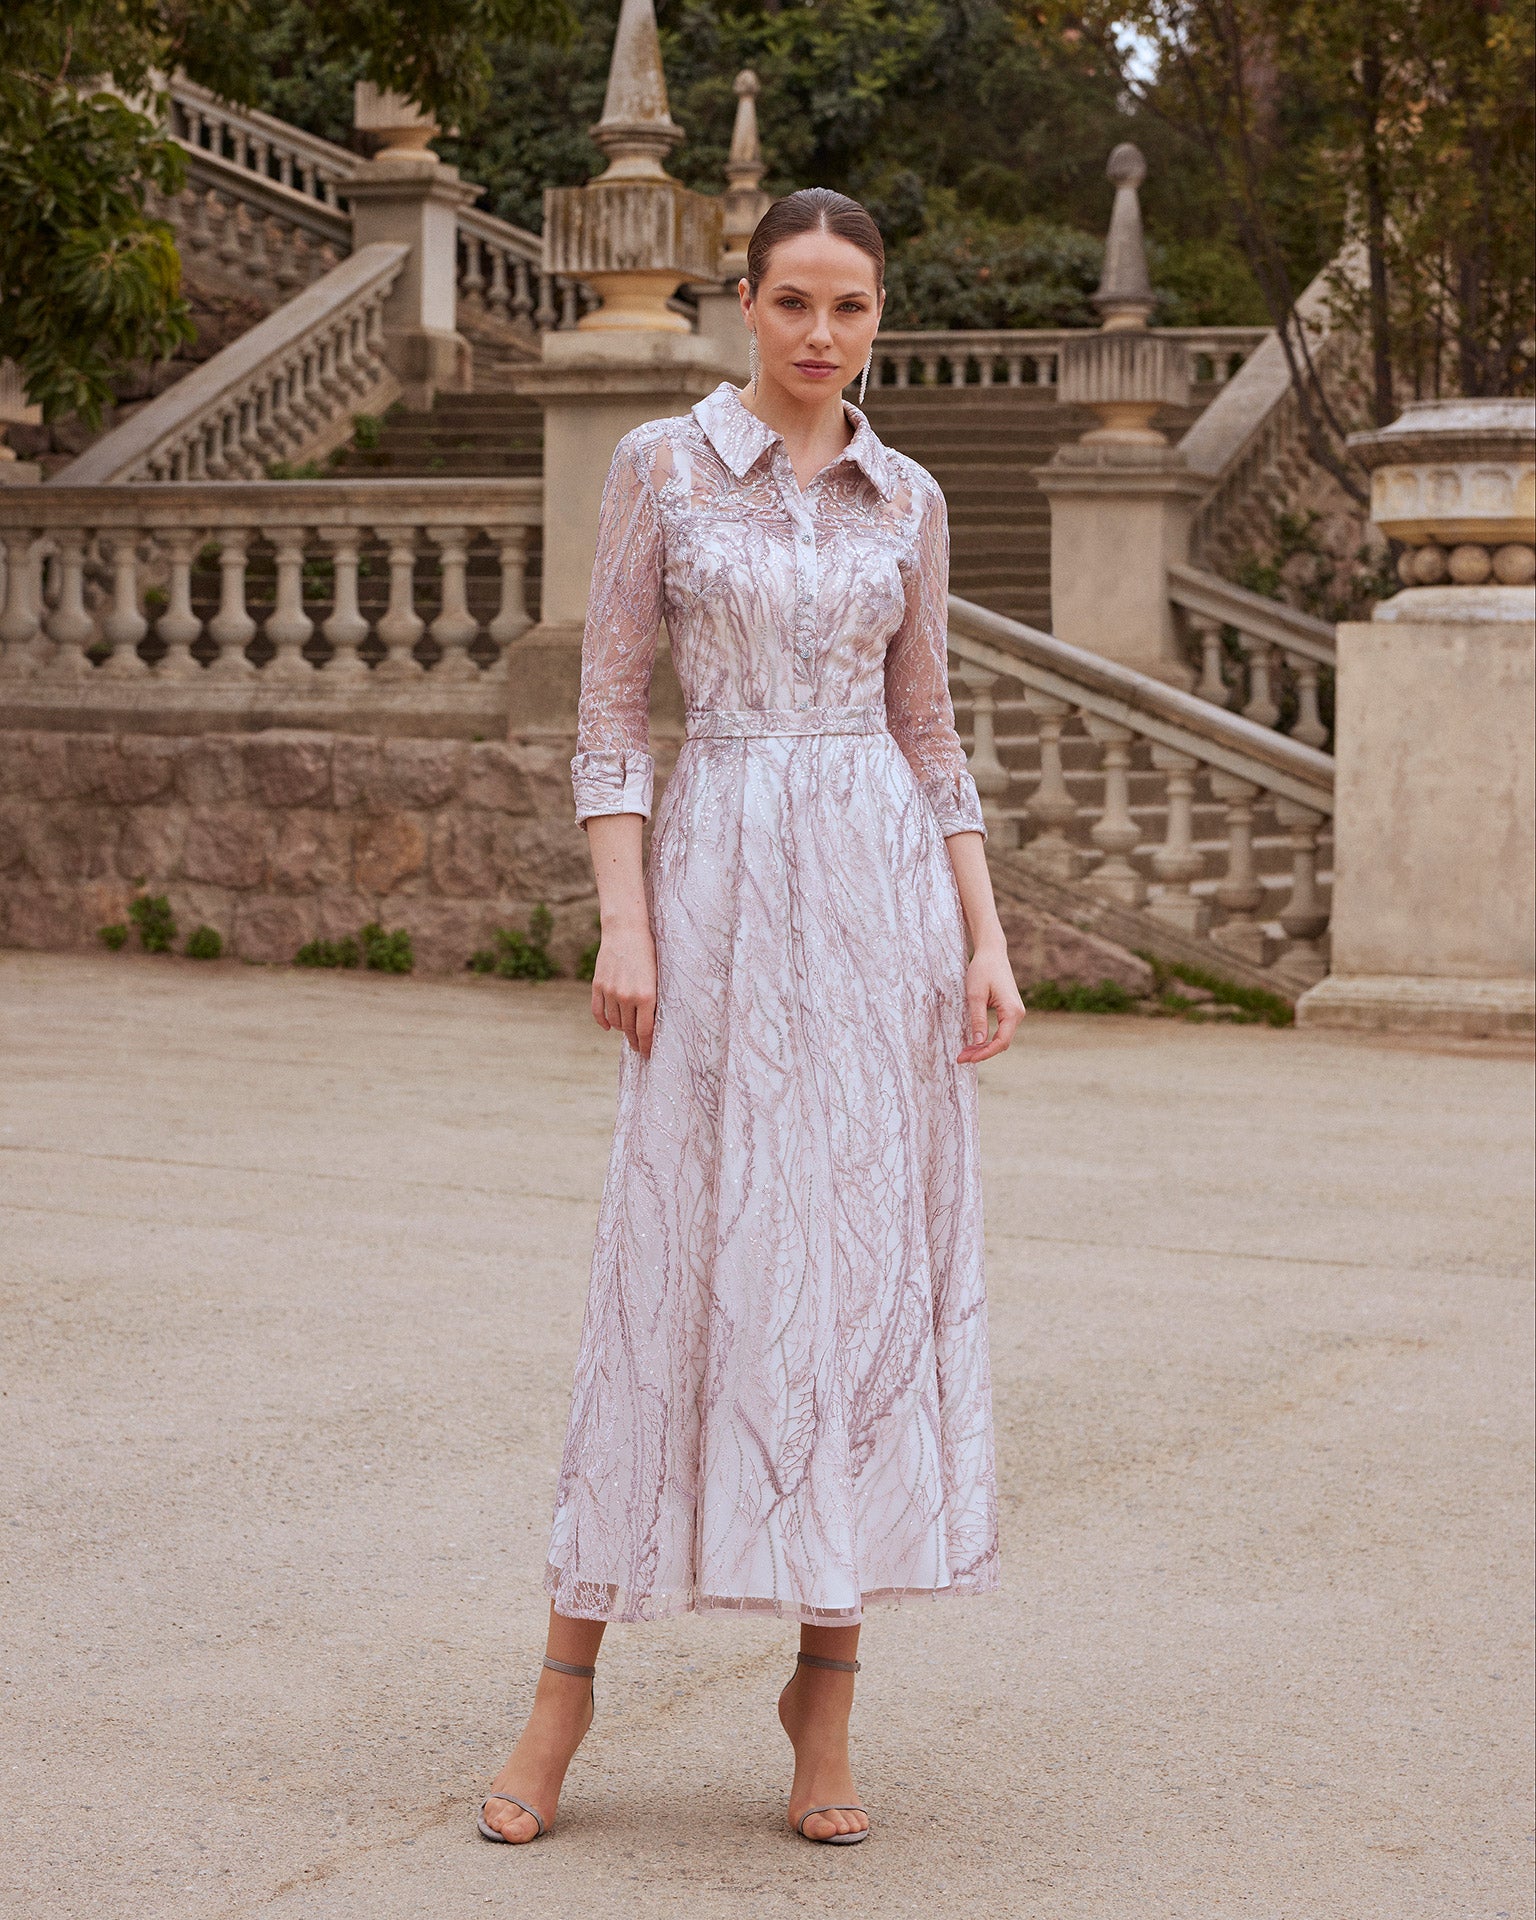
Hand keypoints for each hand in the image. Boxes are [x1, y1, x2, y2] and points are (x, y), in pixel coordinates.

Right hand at [591, 921, 656, 1057]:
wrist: (626, 930)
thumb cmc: (648, 952)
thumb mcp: (657, 977)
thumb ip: (653, 1001)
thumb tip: (650, 1024)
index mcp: (646, 996)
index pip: (645, 1031)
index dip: (646, 1045)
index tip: (648, 1054)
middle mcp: (627, 996)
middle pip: (629, 1029)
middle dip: (635, 1040)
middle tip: (639, 1048)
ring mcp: (610, 992)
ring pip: (615, 1022)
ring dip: (622, 1029)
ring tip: (628, 1033)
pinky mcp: (598, 985)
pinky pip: (598, 1012)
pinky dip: (603, 1022)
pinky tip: (609, 1027)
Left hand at [957, 944, 1024, 1062]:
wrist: (992, 952)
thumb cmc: (983, 970)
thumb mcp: (975, 995)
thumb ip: (978, 1019)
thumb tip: (978, 1043)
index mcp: (1012, 1011)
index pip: (1001, 1042)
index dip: (984, 1054)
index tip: (968, 1059)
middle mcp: (1018, 1014)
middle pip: (1001, 1042)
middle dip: (982, 1053)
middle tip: (961, 1058)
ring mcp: (1014, 1012)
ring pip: (1000, 1038)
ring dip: (983, 1047)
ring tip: (964, 1052)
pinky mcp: (1009, 1010)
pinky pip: (1000, 1030)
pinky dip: (987, 1038)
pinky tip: (973, 1042)